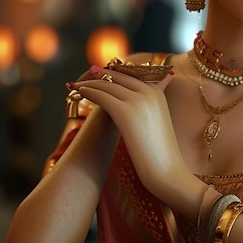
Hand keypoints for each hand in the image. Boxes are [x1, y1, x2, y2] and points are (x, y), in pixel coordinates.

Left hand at [76, 65, 186, 197]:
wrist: (165, 169)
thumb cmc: (159, 150)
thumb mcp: (156, 120)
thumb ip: (147, 106)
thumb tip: (133, 105)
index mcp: (157, 91)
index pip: (131, 74)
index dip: (114, 73)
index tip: (101, 74)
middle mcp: (149, 91)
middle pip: (118, 76)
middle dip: (100, 75)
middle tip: (86, 74)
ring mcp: (138, 100)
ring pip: (107, 85)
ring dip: (90, 83)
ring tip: (77, 85)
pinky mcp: (125, 111)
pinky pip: (101, 96)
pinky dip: (88, 92)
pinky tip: (80, 93)